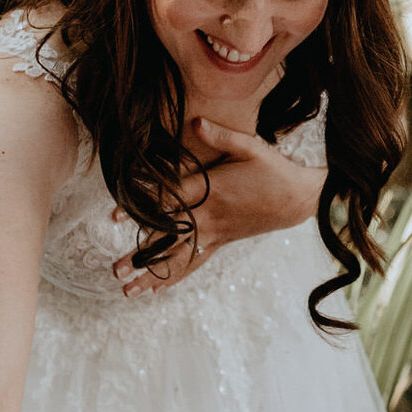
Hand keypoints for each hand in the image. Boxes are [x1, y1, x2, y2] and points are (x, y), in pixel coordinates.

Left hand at [113, 117, 324, 294]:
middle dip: (140, 256)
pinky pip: (194, 262)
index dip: (141, 208)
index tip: (114, 216)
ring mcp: (214, 233)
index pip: (169, 201)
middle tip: (115, 270)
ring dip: (152, 275)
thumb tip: (195, 121)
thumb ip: (221, 135)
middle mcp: (209, 217)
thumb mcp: (251, 147)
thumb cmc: (273, 170)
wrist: (297, 199)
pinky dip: (174, 276)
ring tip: (127, 290)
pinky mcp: (221, 242)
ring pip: (178, 258)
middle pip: (168, 239)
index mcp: (211, 192)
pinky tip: (155, 290)